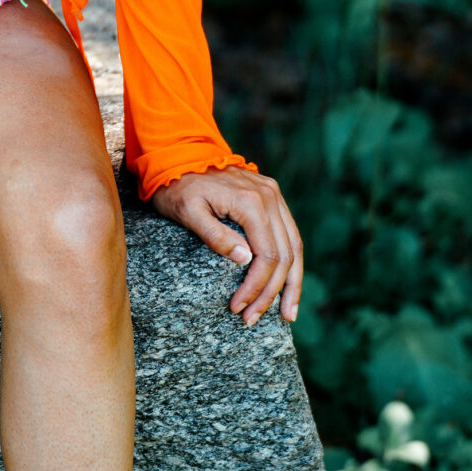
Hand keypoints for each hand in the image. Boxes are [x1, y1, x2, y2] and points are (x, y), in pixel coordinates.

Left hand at [152, 167, 303, 326]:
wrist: (179, 151)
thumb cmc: (177, 185)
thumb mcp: (187, 211)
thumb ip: (215, 235)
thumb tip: (246, 260)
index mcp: (251, 202)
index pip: (267, 256)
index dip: (256, 287)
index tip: (239, 308)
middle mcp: (270, 197)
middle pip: (285, 255)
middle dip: (272, 293)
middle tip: (254, 319)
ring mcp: (274, 195)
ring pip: (294, 246)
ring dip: (291, 283)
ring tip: (287, 314)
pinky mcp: (271, 196)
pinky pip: (289, 234)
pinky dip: (291, 262)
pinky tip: (288, 284)